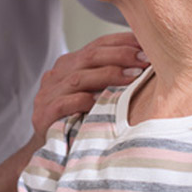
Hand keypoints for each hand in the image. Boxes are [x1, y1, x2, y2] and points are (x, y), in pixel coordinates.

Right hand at [33, 32, 148, 137]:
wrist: (50, 149)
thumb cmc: (79, 119)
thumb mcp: (94, 93)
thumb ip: (110, 77)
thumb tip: (148, 64)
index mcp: (70, 64)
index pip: (98, 45)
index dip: (123, 42)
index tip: (147, 44)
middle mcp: (57, 74)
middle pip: (90, 56)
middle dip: (121, 55)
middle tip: (145, 60)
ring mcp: (47, 93)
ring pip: (79, 78)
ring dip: (109, 75)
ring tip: (134, 76)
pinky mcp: (43, 114)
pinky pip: (64, 103)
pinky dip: (83, 101)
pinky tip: (101, 101)